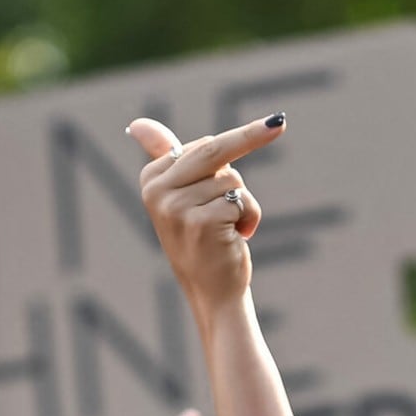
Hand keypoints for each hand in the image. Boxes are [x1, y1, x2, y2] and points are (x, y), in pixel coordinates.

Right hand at [127, 115, 283, 311]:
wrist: (211, 292)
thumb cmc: (200, 241)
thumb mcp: (179, 195)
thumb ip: (164, 155)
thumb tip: (137, 122)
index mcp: (150, 180)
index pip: (201, 146)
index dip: (227, 155)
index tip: (245, 141)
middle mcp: (157, 193)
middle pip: (215, 150)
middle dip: (251, 140)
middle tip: (279, 123)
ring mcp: (176, 208)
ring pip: (233, 179)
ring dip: (243, 203)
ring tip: (228, 229)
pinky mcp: (201, 223)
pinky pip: (241, 200)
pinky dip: (249, 217)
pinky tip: (235, 238)